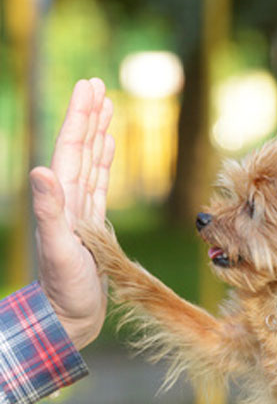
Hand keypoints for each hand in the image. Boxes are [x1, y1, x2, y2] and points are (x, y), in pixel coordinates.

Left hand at [30, 78, 114, 349]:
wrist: (69, 317)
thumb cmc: (66, 291)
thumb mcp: (59, 251)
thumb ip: (49, 211)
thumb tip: (42, 170)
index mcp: (61, 201)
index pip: (70, 149)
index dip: (79, 118)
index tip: (90, 88)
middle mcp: (69, 200)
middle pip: (79, 149)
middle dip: (87, 117)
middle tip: (97, 86)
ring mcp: (80, 211)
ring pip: (90, 163)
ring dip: (97, 135)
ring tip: (105, 109)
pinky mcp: (92, 224)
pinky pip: (99, 184)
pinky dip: (104, 164)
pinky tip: (108, 150)